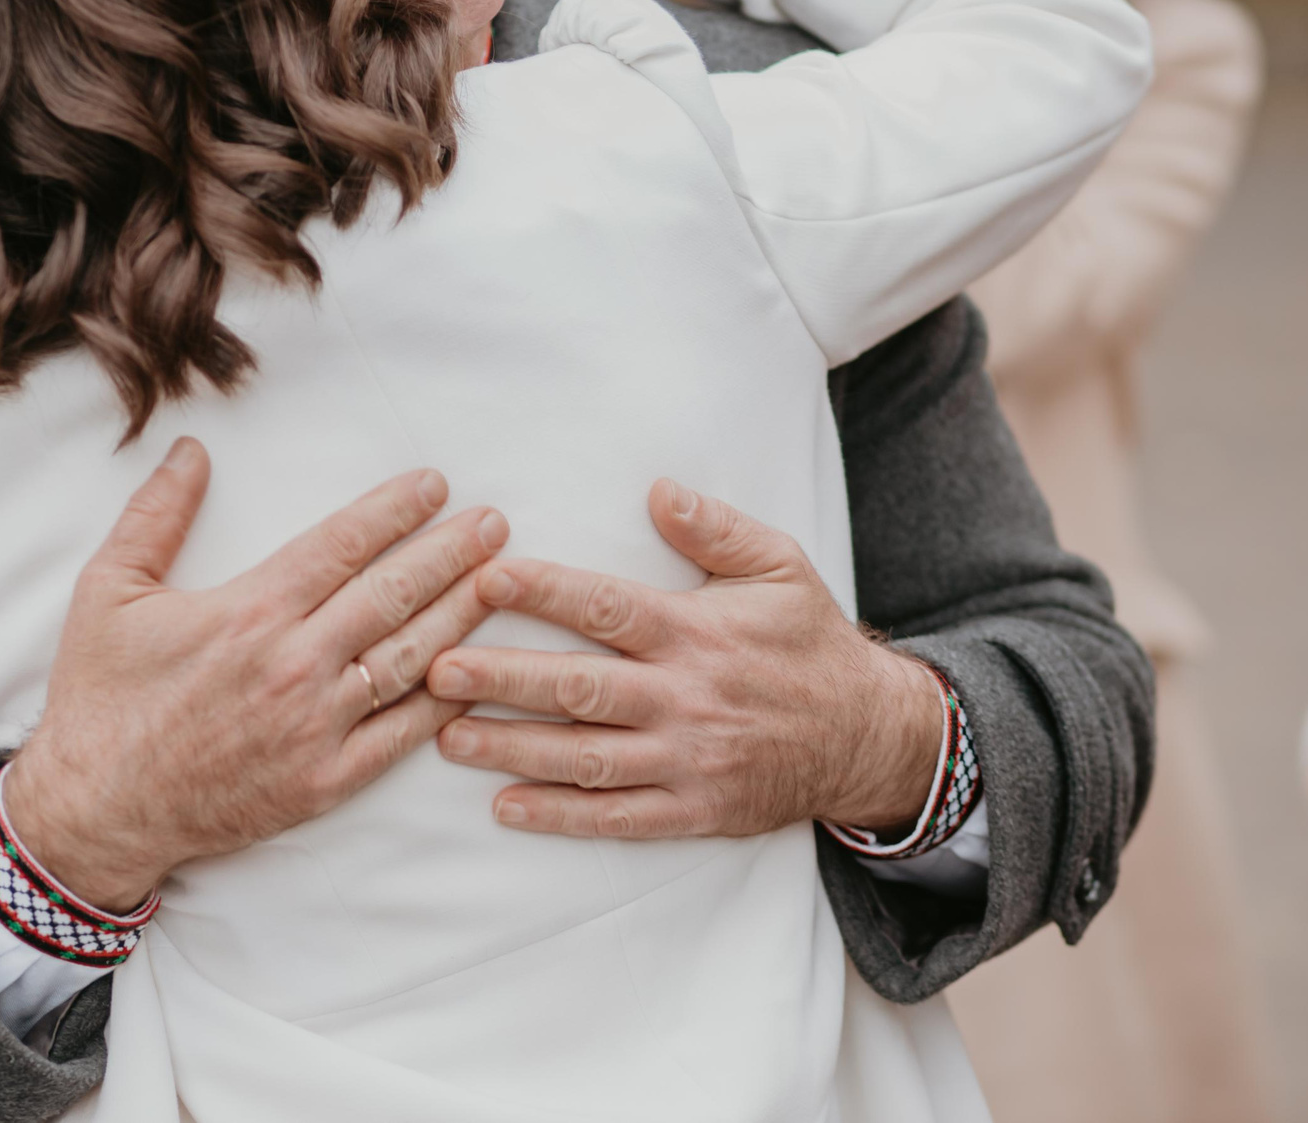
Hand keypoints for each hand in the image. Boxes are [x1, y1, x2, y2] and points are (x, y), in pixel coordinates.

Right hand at [5, 438, 508, 910]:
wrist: (98, 810)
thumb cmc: (101, 700)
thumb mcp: (107, 591)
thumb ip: (155, 516)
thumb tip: (192, 451)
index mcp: (250, 612)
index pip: (342, 545)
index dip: (394, 510)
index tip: (435, 485)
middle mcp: (295, 664)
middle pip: (392, 594)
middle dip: (451, 553)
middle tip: (496, 523)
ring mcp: (316, 727)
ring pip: (408, 658)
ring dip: (460, 614)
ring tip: (501, 581)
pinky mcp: (325, 781)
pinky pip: (400, 735)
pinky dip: (444, 701)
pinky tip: (475, 673)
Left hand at [427, 480, 944, 838]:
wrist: (869, 737)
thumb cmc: (809, 641)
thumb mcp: (781, 566)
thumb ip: (716, 528)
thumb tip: (657, 489)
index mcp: (697, 633)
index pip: (608, 608)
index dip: (546, 592)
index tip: (486, 577)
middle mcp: (687, 699)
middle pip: (581, 689)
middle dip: (504, 678)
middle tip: (438, 669)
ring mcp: (688, 761)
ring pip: (586, 758)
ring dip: (512, 748)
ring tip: (446, 735)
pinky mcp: (694, 811)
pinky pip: (617, 817)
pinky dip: (559, 815)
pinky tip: (504, 806)